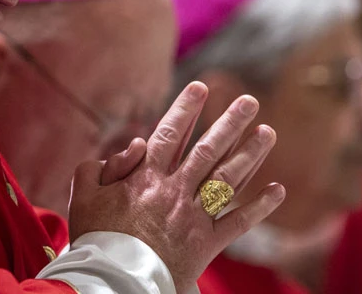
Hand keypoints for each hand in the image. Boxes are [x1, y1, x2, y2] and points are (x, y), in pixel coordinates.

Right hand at [68, 81, 284, 291]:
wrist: (115, 281)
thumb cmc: (96, 239)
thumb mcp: (83, 196)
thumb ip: (99, 166)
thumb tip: (134, 144)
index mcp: (145, 177)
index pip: (170, 134)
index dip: (186, 108)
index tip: (202, 87)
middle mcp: (175, 191)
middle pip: (209, 150)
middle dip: (231, 122)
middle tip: (250, 101)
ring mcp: (194, 216)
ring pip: (228, 178)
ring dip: (250, 153)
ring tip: (268, 132)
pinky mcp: (207, 244)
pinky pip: (238, 222)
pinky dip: (260, 207)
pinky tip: (278, 190)